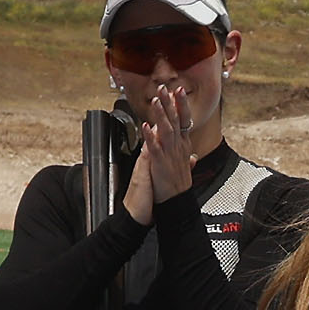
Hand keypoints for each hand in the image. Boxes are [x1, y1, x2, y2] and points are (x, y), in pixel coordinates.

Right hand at [108, 100, 158, 221]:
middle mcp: (148, 157)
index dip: (169, 121)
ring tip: (157, 102)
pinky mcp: (142, 171)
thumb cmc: (146, 199)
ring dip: (154, 120)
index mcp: (153, 158)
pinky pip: (145, 154)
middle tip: (164, 93)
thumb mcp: (156, 179)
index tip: (174, 105)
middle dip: (161, 113)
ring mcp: (144, 163)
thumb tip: (169, 156)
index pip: (161, 136)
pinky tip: (149, 130)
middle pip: (155, 131)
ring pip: (150, 137)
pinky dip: (148, 141)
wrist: (134, 216)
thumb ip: (161, 164)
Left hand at [139, 94, 197, 209]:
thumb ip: (188, 158)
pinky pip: (154, 147)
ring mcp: (170, 153)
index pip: (184, 120)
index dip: (181, 105)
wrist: (177, 201)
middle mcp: (178, 146)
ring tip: (156, 100)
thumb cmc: (179, 185)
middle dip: (170, 103)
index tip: (179, 90)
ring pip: (166, 130)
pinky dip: (150, 136)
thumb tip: (192, 155)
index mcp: (183, 145)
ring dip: (161, 114)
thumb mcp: (186, 168)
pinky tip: (145, 126)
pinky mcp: (160, 162)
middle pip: (175, 120)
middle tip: (165, 88)